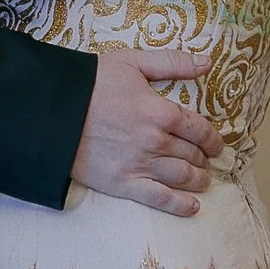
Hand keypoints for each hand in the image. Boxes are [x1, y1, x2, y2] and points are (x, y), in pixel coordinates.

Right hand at [70, 49, 223, 216]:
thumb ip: (173, 62)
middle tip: (207, 161)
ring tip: (203, 180)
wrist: (53, 111)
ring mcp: (139, 165)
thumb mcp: (133, 62)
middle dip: (204, 159)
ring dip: (198, 180)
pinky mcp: (122, 184)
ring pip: (181, 177)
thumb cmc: (92, 83)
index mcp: (160, 112)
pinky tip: (192, 206)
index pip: (200, 130)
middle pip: (192, 155)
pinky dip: (180, 205)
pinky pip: (159, 199)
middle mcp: (155, 142)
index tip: (216, 143)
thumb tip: (208, 62)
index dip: (213, 138)